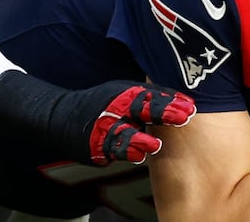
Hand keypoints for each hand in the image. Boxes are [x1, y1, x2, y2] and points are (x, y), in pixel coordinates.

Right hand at [0, 71, 195, 164]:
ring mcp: (102, 128)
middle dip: (161, 112)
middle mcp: (114, 109)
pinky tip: (137, 155)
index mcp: (123, 93)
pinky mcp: (94, 147)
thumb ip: (151, 98)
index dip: (170, 100)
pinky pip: (110, 150)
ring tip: (153, 145)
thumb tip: (185, 101)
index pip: (150, 95)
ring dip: (140, 139)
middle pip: (141, 109)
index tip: (190, 105)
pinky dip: (123, 152)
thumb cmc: (101, 105)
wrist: (59, 116)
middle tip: (181, 117)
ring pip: (123, 134)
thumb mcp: (124, 94)